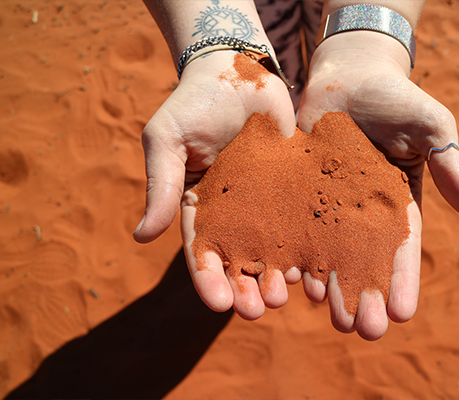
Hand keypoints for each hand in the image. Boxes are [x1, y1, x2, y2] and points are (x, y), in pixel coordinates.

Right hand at [133, 51, 296, 318]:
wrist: (238, 69)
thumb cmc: (195, 102)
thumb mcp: (167, 140)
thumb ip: (161, 185)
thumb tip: (142, 236)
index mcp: (200, 208)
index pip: (202, 252)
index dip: (209, 280)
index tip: (219, 304)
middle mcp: (236, 214)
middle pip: (240, 261)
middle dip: (247, 289)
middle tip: (259, 310)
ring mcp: (268, 203)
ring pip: (274, 249)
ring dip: (279, 277)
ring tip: (287, 296)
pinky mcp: (296, 187)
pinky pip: (305, 221)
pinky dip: (310, 245)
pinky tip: (317, 266)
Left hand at [297, 32, 458, 339]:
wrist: (350, 73)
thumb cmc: (398, 99)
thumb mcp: (433, 130)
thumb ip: (451, 170)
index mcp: (396, 202)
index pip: (401, 247)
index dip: (401, 279)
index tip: (401, 313)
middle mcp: (360, 209)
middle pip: (362, 258)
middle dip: (363, 293)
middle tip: (362, 331)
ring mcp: (327, 201)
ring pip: (327, 249)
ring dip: (329, 285)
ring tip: (328, 317)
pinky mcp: (297, 187)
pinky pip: (294, 223)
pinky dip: (294, 250)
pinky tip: (292, 279)